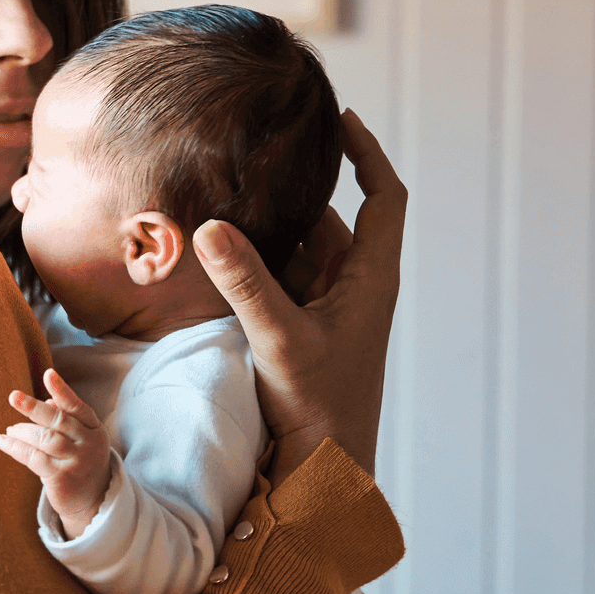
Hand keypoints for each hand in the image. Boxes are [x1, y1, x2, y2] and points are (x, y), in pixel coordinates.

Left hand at [0, 369, 110, 537]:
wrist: (93, 499)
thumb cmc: (80, 459)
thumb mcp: (80, 437)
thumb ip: (66, 419)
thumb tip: (47, 400)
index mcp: (93, 428)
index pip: (77, 406)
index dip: (62, 390)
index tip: (48, 373)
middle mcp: (88, 443)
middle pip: (59, 421)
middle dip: (34, 408)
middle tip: (13, 396)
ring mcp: (76, 461)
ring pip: (45, 439)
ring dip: (22, 431)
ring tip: (10, 429)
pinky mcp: (61, 478)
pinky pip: (33, 458)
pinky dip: (15, 447)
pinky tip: (2, 441)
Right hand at [192, 109, 405, 486]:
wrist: (323, 474)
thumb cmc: (320, 409)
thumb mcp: (279, 338)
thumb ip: (244, 281)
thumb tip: (210, 225)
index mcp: (370, 280)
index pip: (384, 198)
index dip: (367, 154)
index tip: (340, 120)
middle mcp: (352, 289)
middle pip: (329, 220)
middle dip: (295, 190)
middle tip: (252, 155)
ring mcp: (326, 312)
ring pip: (298, 251)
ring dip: (267, 229)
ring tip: (225, 194)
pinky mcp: (300, 333)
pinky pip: (277, 281)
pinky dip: (252, 263)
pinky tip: (215, 252)